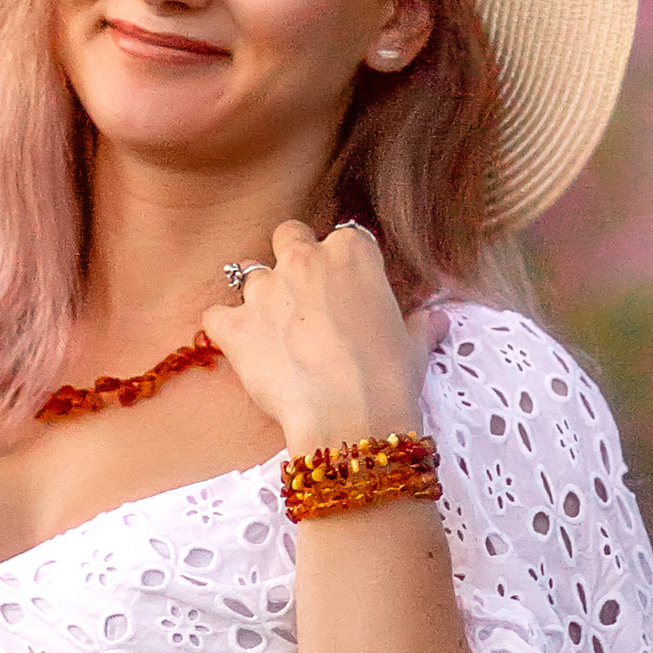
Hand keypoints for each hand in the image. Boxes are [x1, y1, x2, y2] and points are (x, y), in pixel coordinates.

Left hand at [203, 218, 425, 454]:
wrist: (350, 417)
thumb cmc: (390, 379)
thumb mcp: (415, 345)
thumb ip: (420, 324)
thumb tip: (436, 321)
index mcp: (352, 251)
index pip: (344, 239)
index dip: (343, 266)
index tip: (346, 293)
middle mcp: (303, 258)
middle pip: (288, 235)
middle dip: (292, 258)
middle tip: (304, 298)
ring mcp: (264, 289)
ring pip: (249, 273)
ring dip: (260, 296)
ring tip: (276, 333)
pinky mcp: (234, 325)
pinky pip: (216, 315)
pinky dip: (226, 330)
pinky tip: (245, 351)